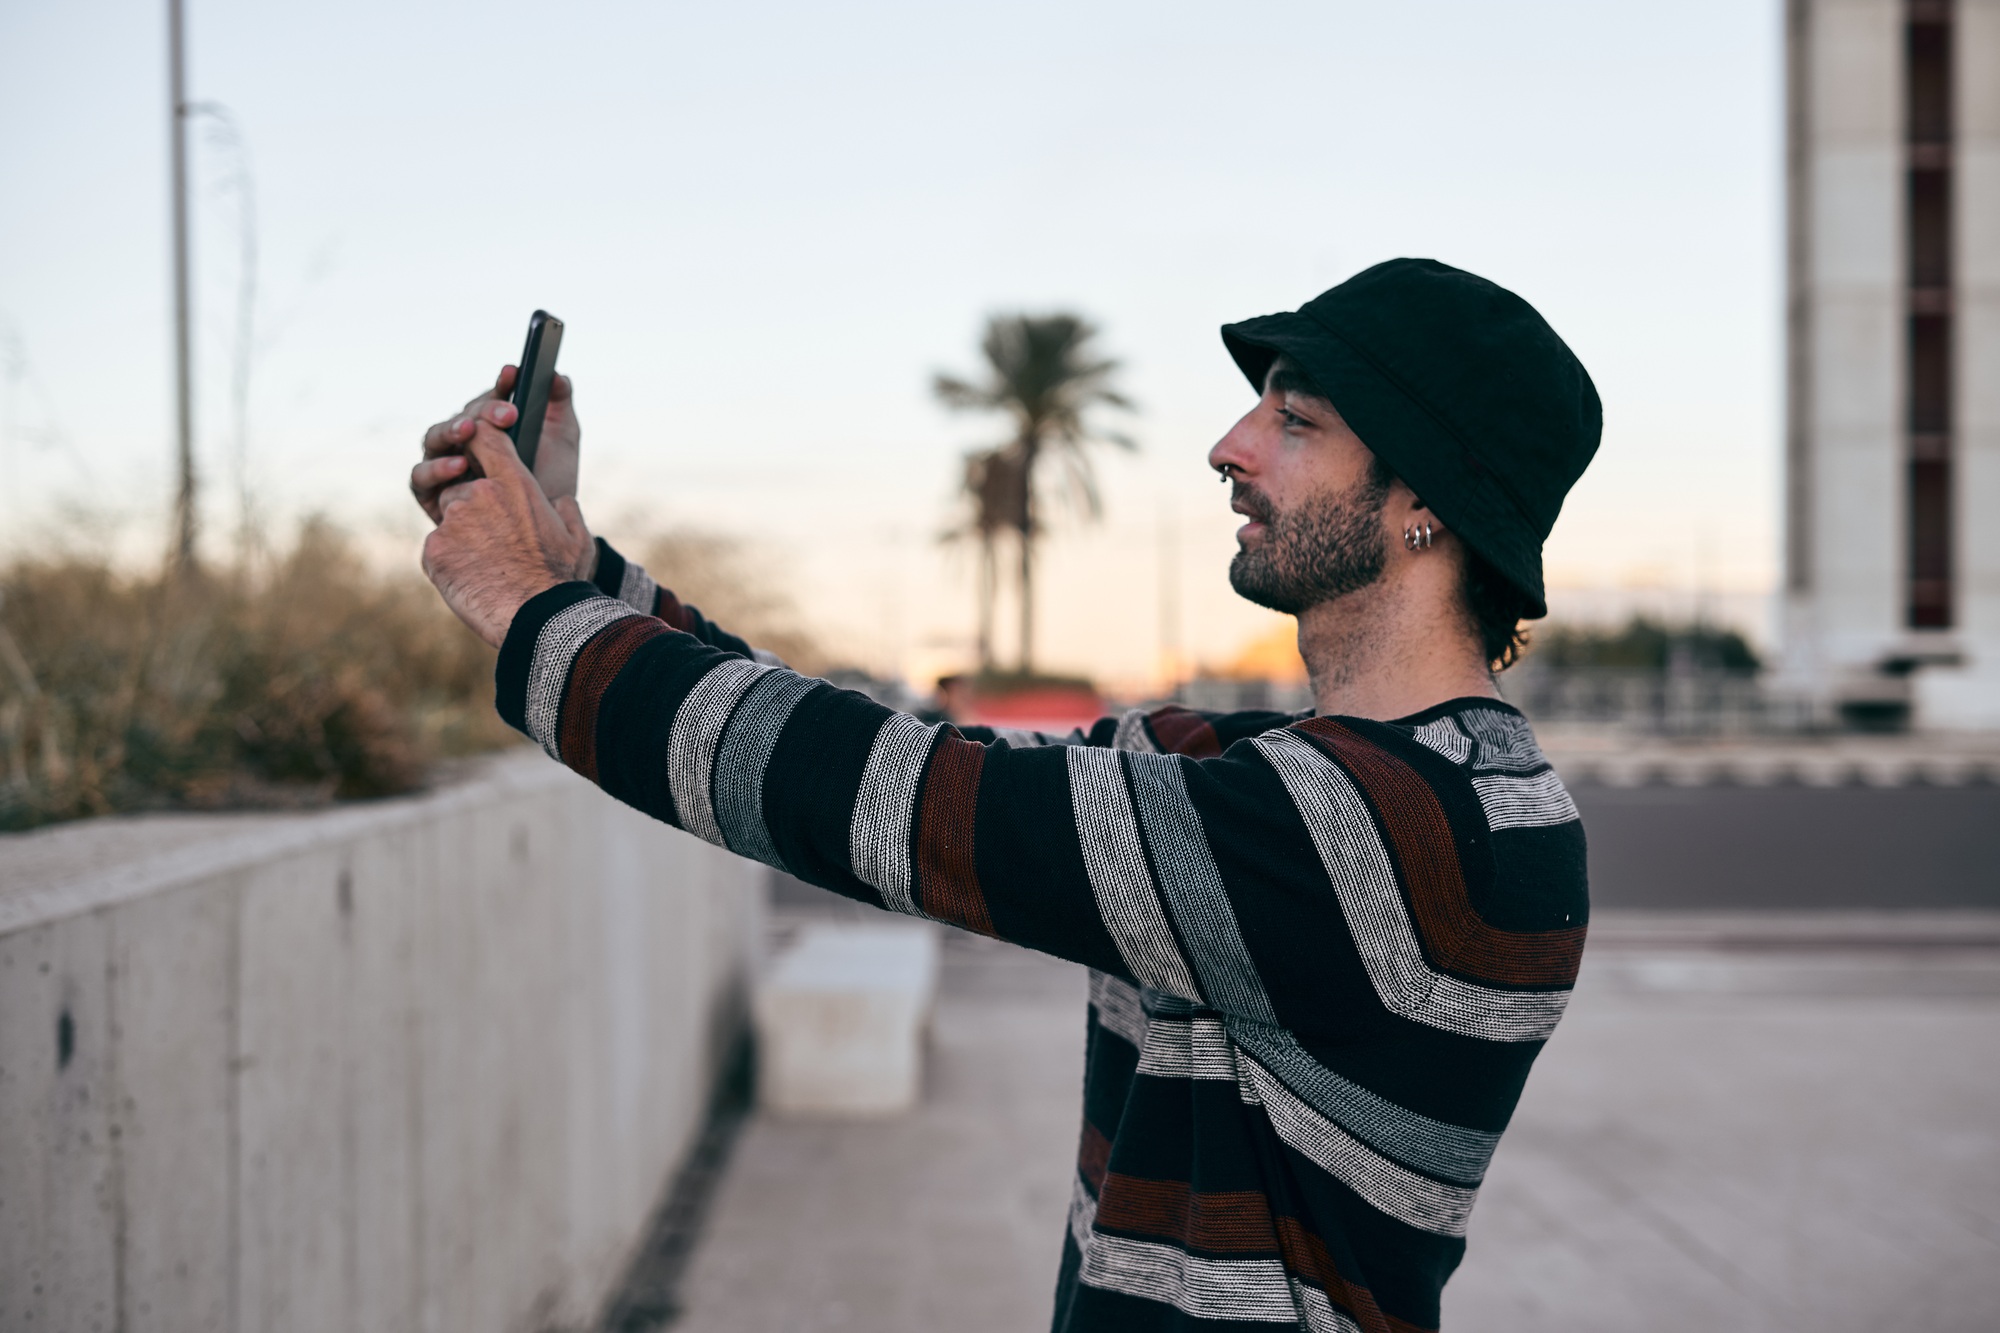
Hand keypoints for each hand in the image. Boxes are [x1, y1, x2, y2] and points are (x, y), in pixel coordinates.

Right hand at [412, 364, 580, 518]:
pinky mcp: (431, 494)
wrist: (546, 534)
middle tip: (508, 414)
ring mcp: (444, 465)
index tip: (514, 374)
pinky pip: (422, 476)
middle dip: (483, 412)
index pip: (490, 399)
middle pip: (462, 417)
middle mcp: (463, 441)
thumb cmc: (551, 482)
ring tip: (470, 431)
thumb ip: (559, 405)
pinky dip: (437, 468)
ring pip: (435, 439)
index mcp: (490, 425)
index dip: (501, 386)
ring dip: (450, 431)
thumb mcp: (562, 440)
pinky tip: (459, 466)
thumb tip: (558, 376)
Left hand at [421, 422, 595, 647]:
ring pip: (448, 520)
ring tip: (487, 566)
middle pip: (459, 487)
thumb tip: (561, 503)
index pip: (485, 437)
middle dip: (470, 508)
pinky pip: (436, 550)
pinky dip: (449, 563)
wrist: (537, 618)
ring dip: (460, 536)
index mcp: (514, 483)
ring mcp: (452, 522)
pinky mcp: (434, 551)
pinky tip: (473, 581)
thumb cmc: (562, 578)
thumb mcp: (577, 537)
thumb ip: (566, 511)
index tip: (477, 448)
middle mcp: (478, 494)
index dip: (478, 438)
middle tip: (494, 541)